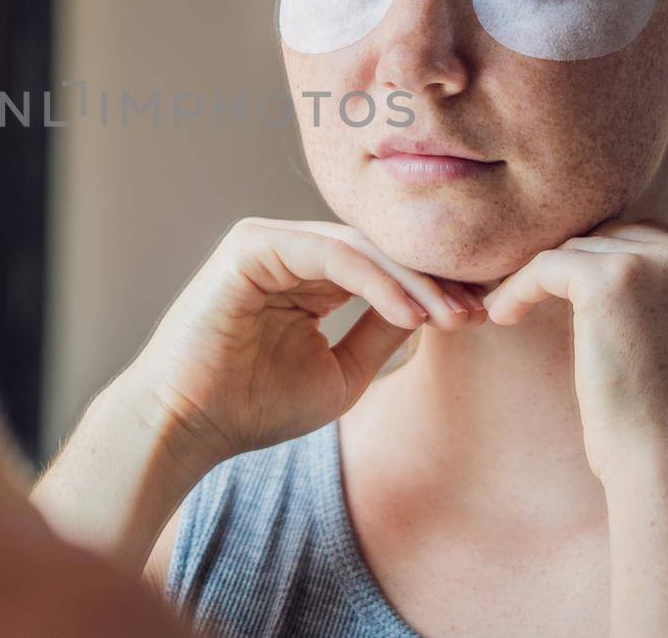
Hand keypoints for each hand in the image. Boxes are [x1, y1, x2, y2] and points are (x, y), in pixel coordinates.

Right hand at [127, 217, 484, 468]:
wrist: (187, 426)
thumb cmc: (253, 408)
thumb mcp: (341, 373)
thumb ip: (381, 334)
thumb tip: (438, 309)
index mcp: (309, 277)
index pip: (384, 268)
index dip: (433, 290)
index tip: (479, 318)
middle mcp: (291, 251)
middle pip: (379, 252)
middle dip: (433, 281)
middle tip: (477, 311)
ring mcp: (270, 242)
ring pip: (360, 248)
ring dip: (412, 282)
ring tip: (451, 316)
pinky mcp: (253, 244)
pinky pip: (329, 253)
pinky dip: (375, 281)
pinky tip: (411, 314)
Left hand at [481, 218, 667, 482]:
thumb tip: (622, 278)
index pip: (659, 244)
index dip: (613, 268)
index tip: (575, 296)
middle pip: (619, 238)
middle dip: (577, 269)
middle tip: (538, 295)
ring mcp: (660, 263)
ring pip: (579, 251)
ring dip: (543, 280)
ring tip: (513, 309)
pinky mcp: (609, 280)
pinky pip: (545, 266)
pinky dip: (518, 289)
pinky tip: (501, 315)